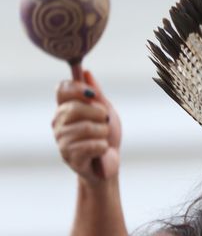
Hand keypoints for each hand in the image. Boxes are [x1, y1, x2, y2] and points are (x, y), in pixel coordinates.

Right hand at [53, 70, 121, 184]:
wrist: (110, 162)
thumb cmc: (106, 135)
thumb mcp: (105, 110)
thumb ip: (96, 93)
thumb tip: (86, 73)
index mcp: (65, 108)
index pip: (62, 89)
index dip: (78, 88)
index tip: (93, 94)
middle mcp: (58, 122)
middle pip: (75, 108)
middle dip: (98, 114)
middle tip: (105, 121)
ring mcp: (61, 140)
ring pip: (86, 128)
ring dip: (103, 133)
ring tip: (103, 138)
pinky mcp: (68, 156)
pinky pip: (91, 145)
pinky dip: (103, 146)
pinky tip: (101, 149)